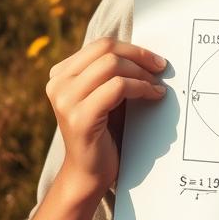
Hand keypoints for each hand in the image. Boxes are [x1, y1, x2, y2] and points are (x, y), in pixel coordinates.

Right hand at [45, 36, 167, 194]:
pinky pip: (118, 87)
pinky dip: (141, 87)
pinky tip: (154, 95)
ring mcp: (65, 100)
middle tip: (160, 66)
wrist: (88, 175)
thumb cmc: (103, 132)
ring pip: (112, 65)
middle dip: (138, 55)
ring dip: (141, 72)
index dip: (131, 48)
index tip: (154, 59)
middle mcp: (58, 84)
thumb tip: (148, 52)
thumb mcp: (105, 94)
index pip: (100, 44)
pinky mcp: (80, 117)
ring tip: (157, 84)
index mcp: (61, 74)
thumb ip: (114, 72)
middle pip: (106, 49)